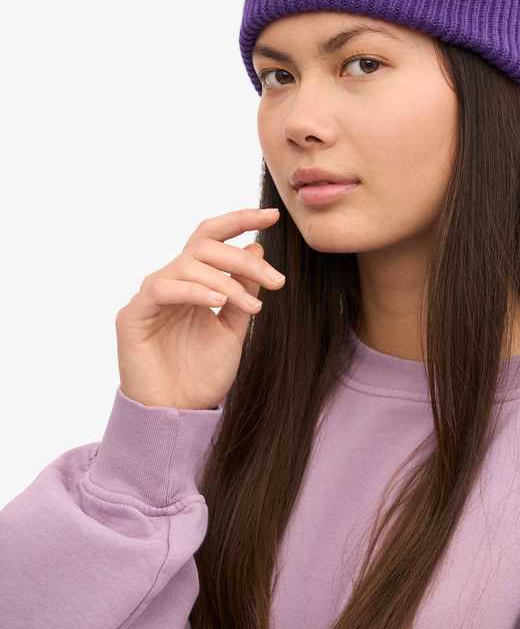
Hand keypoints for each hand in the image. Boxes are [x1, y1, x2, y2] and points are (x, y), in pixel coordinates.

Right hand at [115, 207, 283, 409]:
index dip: (240, 221)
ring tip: (253, 306)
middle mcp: (171, 281)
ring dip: (227, 281)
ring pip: (188, 264)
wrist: (178, 413)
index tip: (272, 216)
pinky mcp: (133, 314)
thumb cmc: (202, 373)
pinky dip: (194, 290)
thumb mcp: (234, 328)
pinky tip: (218, 302)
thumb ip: (243, 290)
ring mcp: (150, 295)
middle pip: (205, 246)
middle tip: (276, 280)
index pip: (213, 238)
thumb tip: (257, 248)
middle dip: (243, 258)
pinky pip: (163, 287)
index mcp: (194, 281)